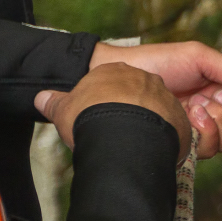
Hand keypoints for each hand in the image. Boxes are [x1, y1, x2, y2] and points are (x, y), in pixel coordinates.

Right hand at [36, 63, 191, 157]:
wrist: (120, 133)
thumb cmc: (89, 117)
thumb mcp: (64, 108)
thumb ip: (54, 102)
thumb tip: (40, 98)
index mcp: (116, 72)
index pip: (113, 82)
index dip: (106, 101)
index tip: (100, 116)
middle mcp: (146, 79)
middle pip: (139, 94)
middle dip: (131, 110)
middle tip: (118, 130)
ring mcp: (166, 97)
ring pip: (158, 110)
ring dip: (149, 124)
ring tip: (134, 143)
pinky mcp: (181, 118)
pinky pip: (173, 127)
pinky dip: (163, 137)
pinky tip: (149, 149)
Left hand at [37, 41, 221, 158]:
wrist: (120, 75)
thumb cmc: (159, 62)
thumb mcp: (199, 56)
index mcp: (220, 96)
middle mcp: (211, 117)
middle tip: (214, 96)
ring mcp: (195, 132)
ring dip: (220, 123)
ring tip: (197, 105)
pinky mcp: (180, 144)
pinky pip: (206, 150)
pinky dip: (205, 132)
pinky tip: (189, 115)